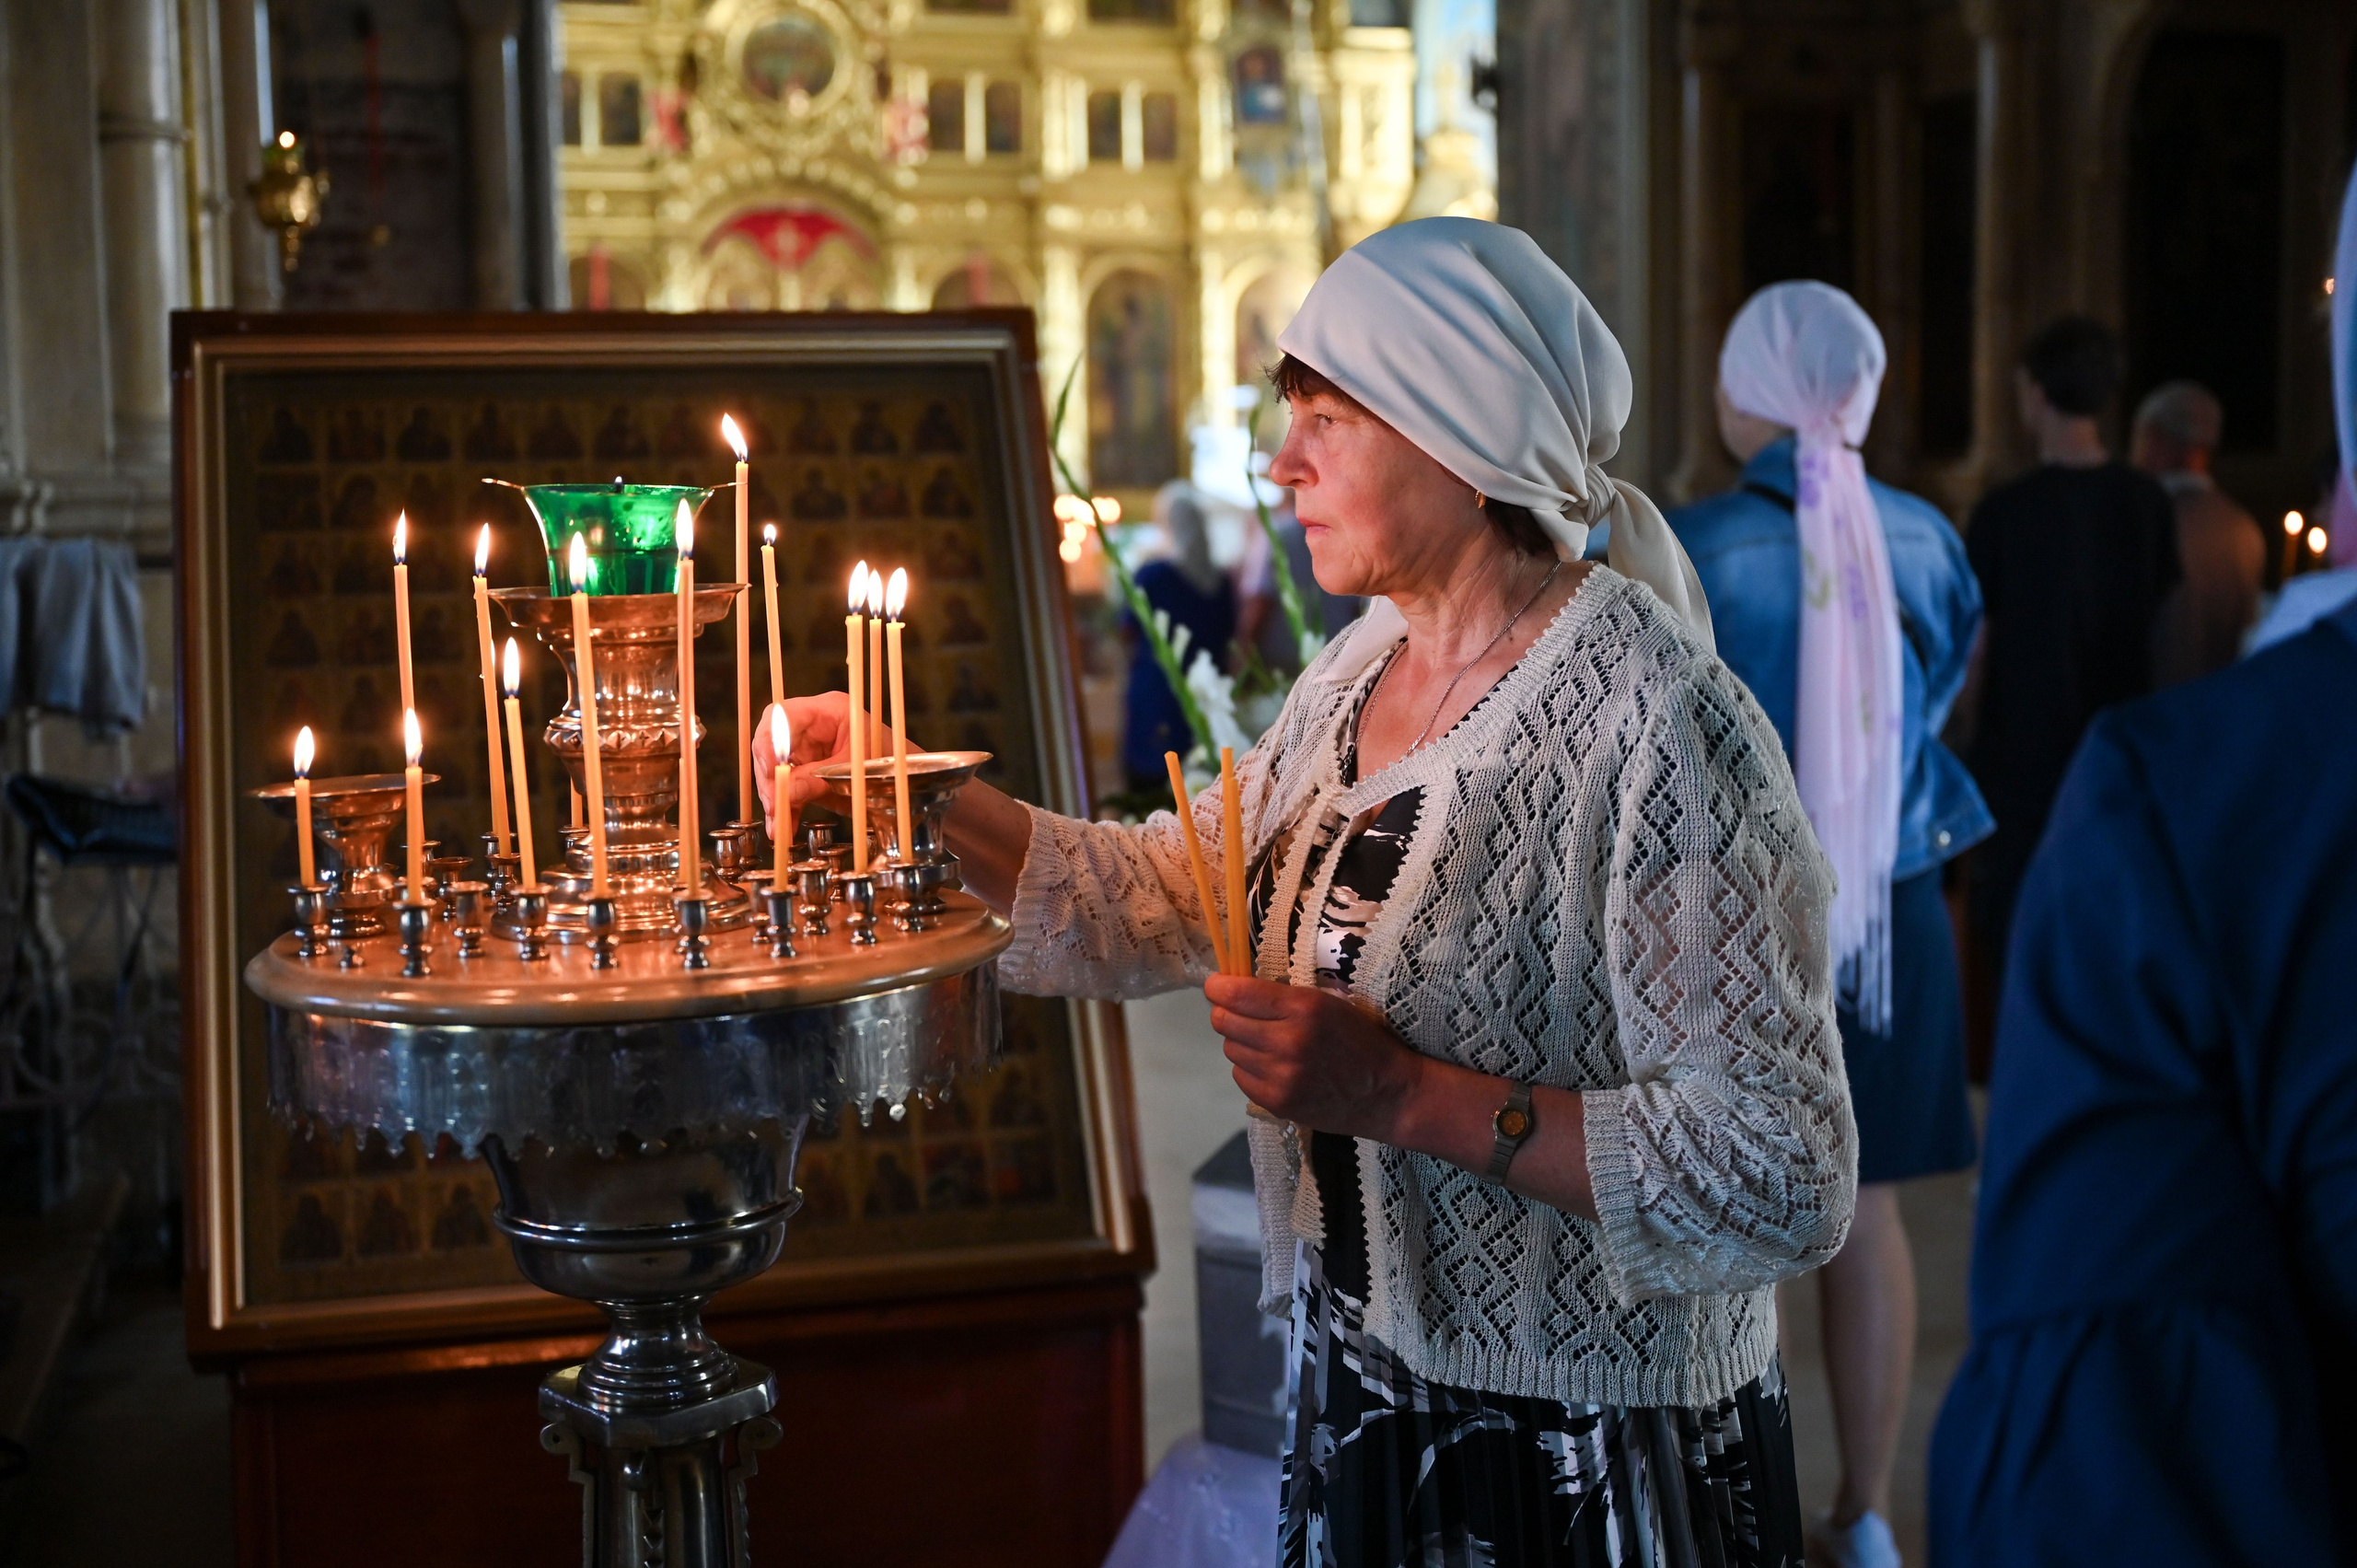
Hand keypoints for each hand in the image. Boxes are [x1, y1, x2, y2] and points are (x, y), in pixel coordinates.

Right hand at [752, 695, 915, 827]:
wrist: (911, 788)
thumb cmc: (894, 768)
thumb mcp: (856, 772)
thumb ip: (818, 780)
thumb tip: (782, 793)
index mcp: (828, 711)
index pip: (782, 716)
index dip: (769, 743)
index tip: (770, 773)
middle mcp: (814, 726)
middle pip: (772, 744)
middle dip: (769, 778)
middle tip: (775, 806)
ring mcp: (810, 750)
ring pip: (775, 770)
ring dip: (774, 799)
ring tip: (779, 825)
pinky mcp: (809, 772)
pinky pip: (787, 788)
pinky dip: (785, 808)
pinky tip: (784, 827)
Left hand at [1206, 973, 1425, 1139]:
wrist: (1387, 1093)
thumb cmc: (1361, 1040)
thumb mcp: (1329, 1004)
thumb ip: (1283, 997)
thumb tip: (1234, 988)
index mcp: (1304, 1008)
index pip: (1238, 994)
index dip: (1219, 987)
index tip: (1216, 986)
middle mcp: (1288, 1041)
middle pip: (1224, 1022)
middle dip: (1226, 1012)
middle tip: (1240, 1013)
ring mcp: (1280, 1076)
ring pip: (1230, 1049)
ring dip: (1241, 1042)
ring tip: (1267, 1043)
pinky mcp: (1277, 1102)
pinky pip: (1241, 1077)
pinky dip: (1250, 1069)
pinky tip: (1273, 1067)